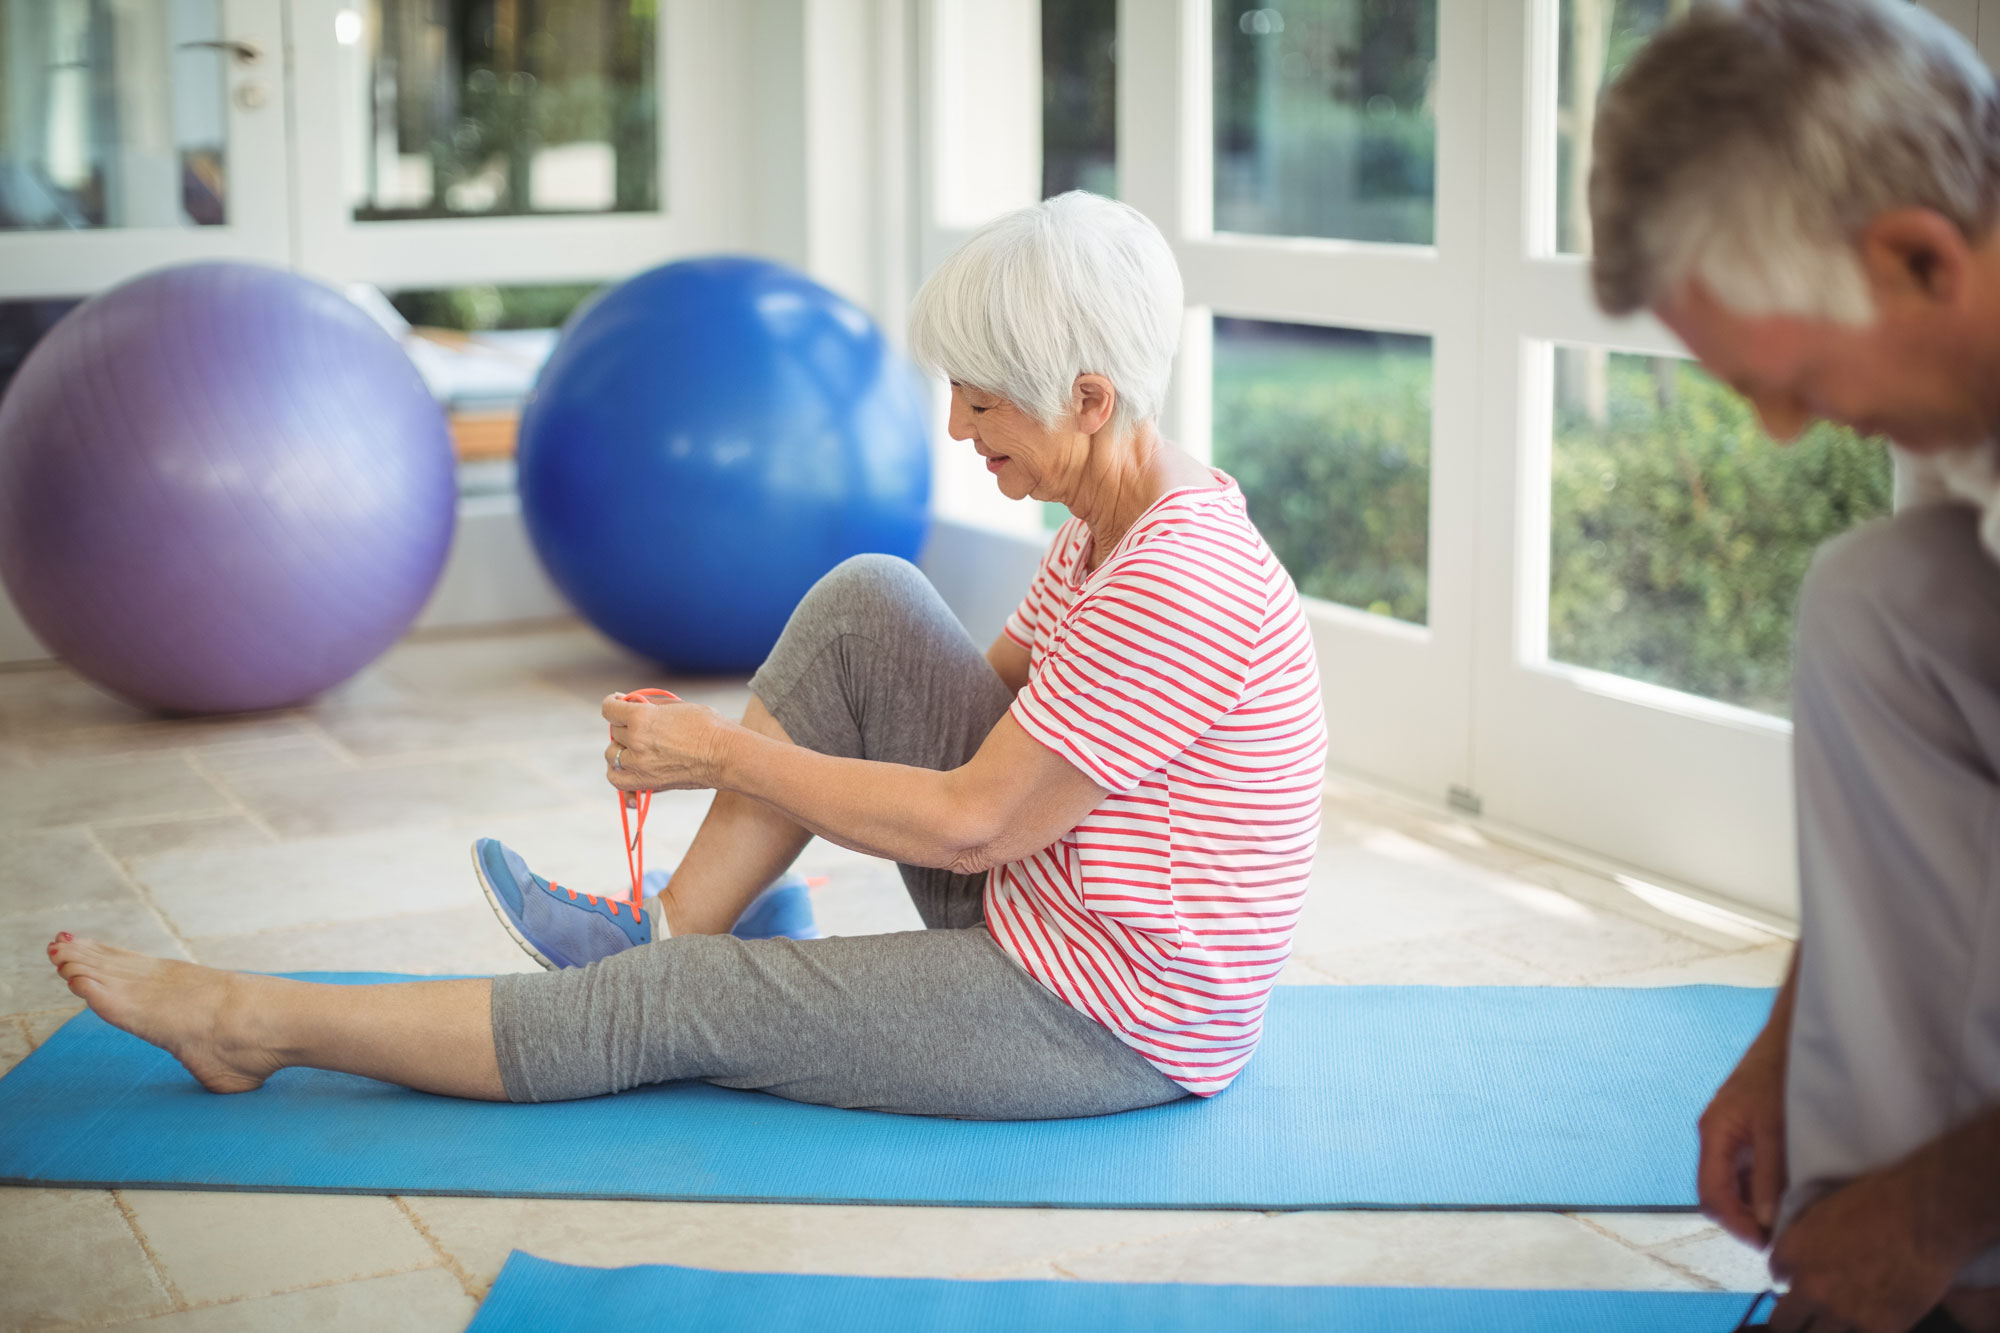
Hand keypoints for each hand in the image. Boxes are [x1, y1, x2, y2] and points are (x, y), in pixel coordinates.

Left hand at [602, 693, 727, 794]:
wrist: (726, 755)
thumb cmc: (708, 726)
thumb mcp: (677, 705)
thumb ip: (649, 704)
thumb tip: (627, 701)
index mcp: (642, 717)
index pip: (609, 708)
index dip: (613, 703)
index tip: (618, 703)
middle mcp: (636, 741)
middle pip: (614, 731)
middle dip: (625, 726)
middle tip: (641, 726)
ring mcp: (639, 765)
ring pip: (611, 755)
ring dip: (620, 749)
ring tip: (636, 747)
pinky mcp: (646, 783)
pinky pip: (617, 781)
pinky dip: (618, 774)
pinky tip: (629, 768)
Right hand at [1697, 1033, 1788, 1245]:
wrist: (1789, 1037)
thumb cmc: (1778, 1075)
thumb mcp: (1776, 1130)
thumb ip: (1769, 1177)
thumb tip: (1765, 1221)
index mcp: (1714, 1134)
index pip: (1711, 1196)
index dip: (1735, 1225)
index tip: (1766, 1244)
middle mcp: (1715, 1136)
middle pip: (1719, 1193)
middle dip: (1744, 1219)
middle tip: (1779, 1237)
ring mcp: (1729, 1133)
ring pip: (1733, 1183)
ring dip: (1754, 1205)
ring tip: (1786, 1218)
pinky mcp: (1745, 1130)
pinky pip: (1746, 1169)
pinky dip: (1761, 1187)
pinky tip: (1786, 1193)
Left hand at [1766, 1160, 1964, 1332]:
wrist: (1927, 1215)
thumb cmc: (1878, 1199)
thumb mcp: (1823, 1209)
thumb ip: (1802, 1239)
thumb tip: (1796, 1254)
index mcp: (1791, 1254)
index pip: (1776, 1277)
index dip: (1790, 1276)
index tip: (1803, 1276)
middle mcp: (1810, 1288)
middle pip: (1784, 1322)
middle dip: (1795, 1315)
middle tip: (1811, 1310)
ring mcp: (1843, 1314)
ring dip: (1825, 1327)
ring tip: (1841, 1316)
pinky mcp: (1879, 1329)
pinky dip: (1863, 1330)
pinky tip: (1872, 1319)